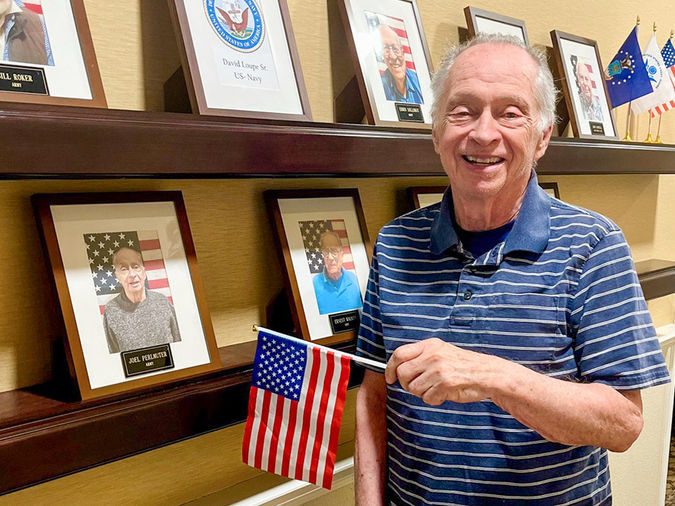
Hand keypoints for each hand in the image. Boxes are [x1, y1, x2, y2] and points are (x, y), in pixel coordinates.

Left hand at [385, 338, 499, 404]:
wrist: (488, 373)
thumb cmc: (464, 364)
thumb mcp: (441, 351)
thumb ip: (421, 356)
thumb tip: (398, 368)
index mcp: (430, 345)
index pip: (399, 354)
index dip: (390, 368)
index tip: (390, 378)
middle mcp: (432, 356)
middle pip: (403, 374)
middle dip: (407, 384)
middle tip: (419, 386)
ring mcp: (439, 370)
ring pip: (413, 389)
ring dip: (422, 393)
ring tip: (436, 388)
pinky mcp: (445, 384)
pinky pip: (427, 398)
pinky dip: (434, 400)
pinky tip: (444, 393)